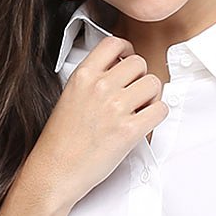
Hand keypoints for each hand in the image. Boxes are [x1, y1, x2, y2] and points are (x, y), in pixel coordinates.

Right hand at [28, 35, 168, 209]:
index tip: (127, 60)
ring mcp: (115, 108)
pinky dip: (157, 115)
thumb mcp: (68, 98)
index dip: (126, 50)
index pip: (113, 43)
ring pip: (153, 83)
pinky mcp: (129, 130)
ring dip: (152, 96)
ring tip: (139, 110)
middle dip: (140, 77)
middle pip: (139, 63)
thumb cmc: (59, 143)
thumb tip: (117, 73)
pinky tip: (144, 123)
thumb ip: (92, 82)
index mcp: (82, 76)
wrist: (54, 172)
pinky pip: (160, 110)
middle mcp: (99, 87)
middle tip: (134, 93)